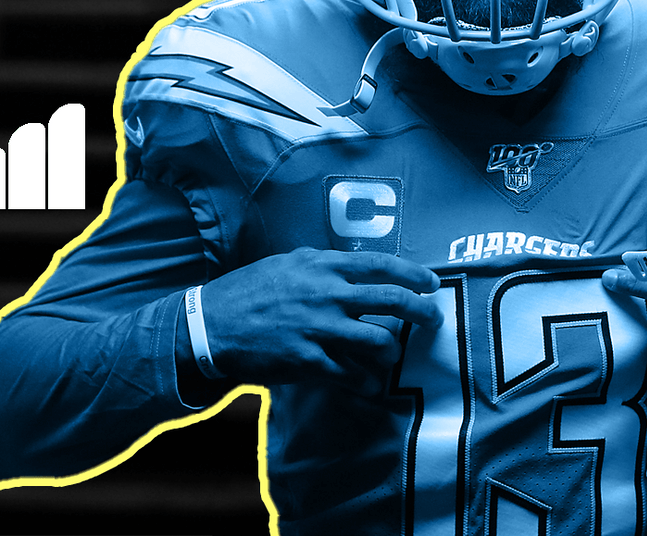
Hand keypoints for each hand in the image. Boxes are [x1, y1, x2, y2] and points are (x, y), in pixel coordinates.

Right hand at [198, 249, 442, 396]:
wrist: (212, 325)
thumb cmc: (251, 289)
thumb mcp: (290, 263)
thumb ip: (325, 265)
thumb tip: (357, 268)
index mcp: (325, 266)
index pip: (384, 265)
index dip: (415, 274)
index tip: (432, 283)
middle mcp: (329, 294)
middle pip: (392, 300)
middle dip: (422, 312)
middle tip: (434, 319)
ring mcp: (321, 329)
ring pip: (379, 341)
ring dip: (393, 351)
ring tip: (393, 354)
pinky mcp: (309, 361)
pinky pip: (352, 374)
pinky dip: (366, 381)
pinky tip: (370, 383)